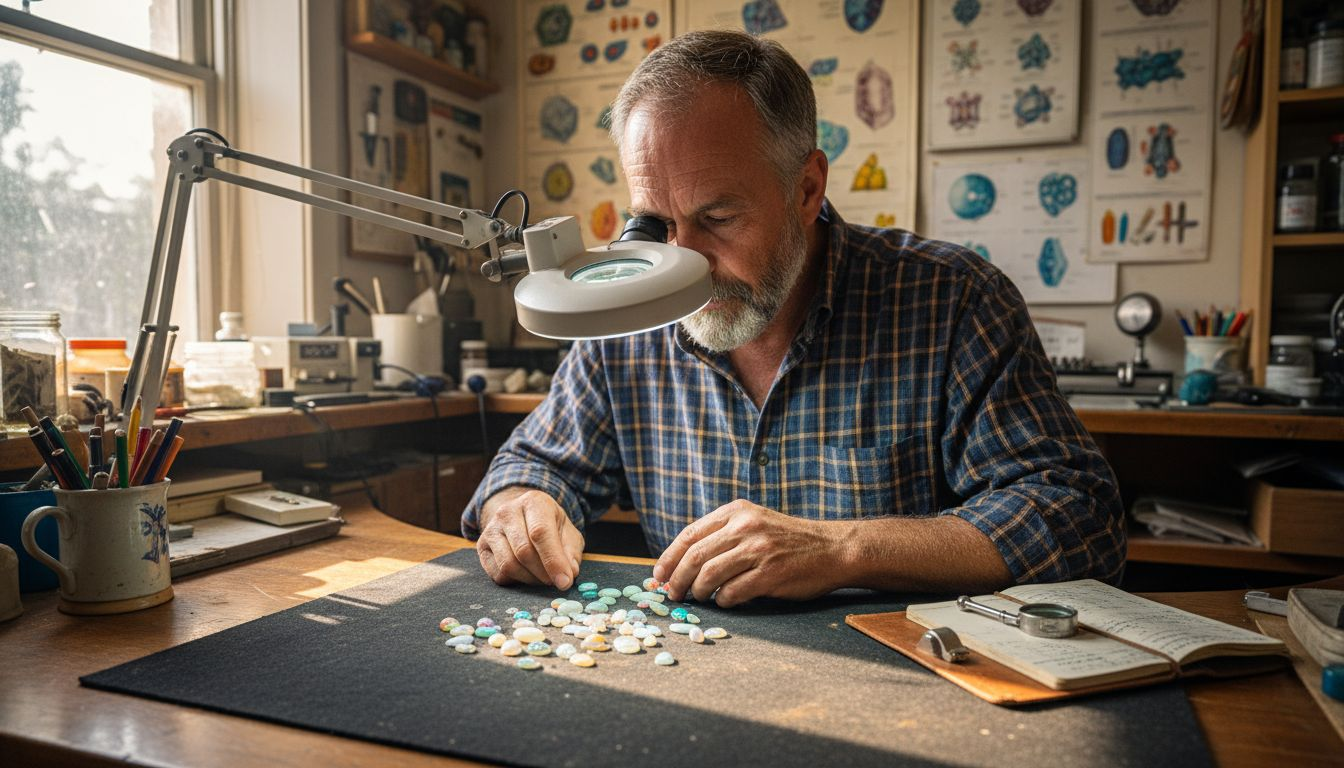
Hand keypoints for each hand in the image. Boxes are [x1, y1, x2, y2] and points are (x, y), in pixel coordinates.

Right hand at [476, 488, 583, 588]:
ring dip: (530, 579)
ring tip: (542, 578)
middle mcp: (508, 512)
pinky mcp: (481, 546)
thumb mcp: (567, 532)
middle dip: (543, 573)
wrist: (522, 517)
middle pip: (523, 551)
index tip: (565, 582)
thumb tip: (569, 573)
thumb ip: (571, 552)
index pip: (540, 532)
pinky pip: (498, 573)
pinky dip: (515, 581)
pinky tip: (526, 574)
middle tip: (555, 582)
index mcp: (533, 502)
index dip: (553, 560)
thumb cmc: (550, 526)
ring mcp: (491, 528)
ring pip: (508, 565)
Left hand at [653, 500, 846, 607]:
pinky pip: (732, 592)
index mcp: (736, 511)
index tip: (658, 575)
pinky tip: (726, 601)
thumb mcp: (755, 522)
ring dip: (698, 592)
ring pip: (709, 574)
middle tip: (672, 594)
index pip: (690, 534)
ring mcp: (758, 550)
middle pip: (694, 556)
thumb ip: (724, 534)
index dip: (669, 557)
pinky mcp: (770, 574)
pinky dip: (723, 600)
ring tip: (699, 598)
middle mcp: (745, 526)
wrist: (833, 549)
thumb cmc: (789, 540)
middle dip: (677, 579)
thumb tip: (682, 563)